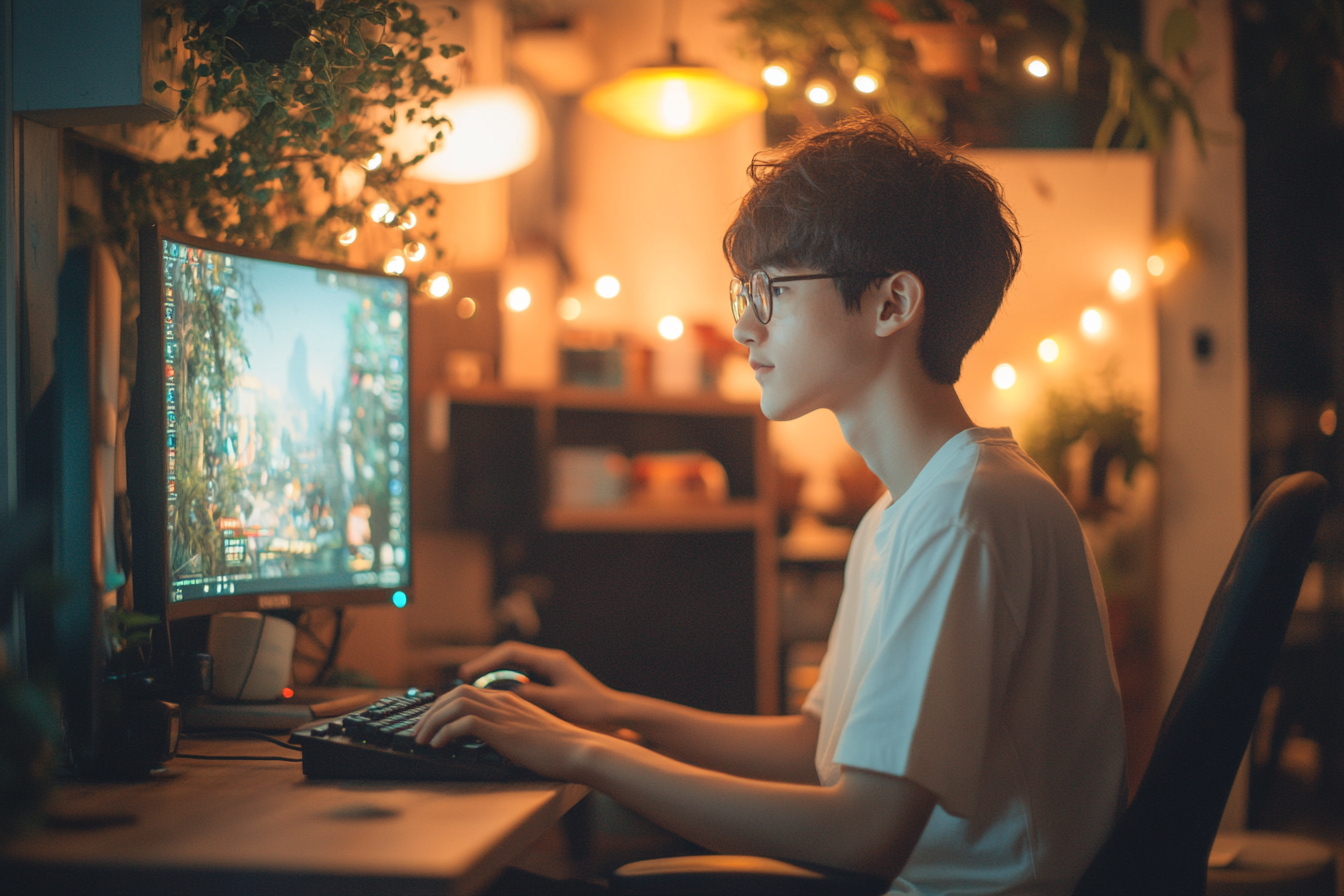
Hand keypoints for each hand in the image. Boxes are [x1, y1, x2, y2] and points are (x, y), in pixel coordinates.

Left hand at [410, 684, 601, 780]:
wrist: (579, 750)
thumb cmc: (560, 749)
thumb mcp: (530, 734)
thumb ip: (510, 731)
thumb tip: (490, 743)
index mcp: (510, 700)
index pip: (467, 692)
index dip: (443, 705)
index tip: (430, 722)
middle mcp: (503, 701)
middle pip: (455, 694)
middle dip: (430, 712)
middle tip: (418, 731)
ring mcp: (502, 714)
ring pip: (454, 704)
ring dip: (432, 721)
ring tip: (422, 739)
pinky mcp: (502, 730)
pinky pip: (463, 723)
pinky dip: (445, 733)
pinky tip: (439, 745)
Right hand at [459, 641, 625, 729]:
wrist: (616, 715)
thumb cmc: (593, 709)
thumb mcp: (561, 703)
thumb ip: (534, 697)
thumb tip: (505, 694)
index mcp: (551, 661)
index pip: (511, 652)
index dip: (487, 661)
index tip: (468, 673)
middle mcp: (548, 662)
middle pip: (508, 657)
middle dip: (484, 666)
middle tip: (462, 680)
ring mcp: (549, 673)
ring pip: (513, 668)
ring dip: (493, 677)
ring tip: (471, 690)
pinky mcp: (550, 685)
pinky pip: (521, 681)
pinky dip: (505, 687)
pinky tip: (494, 701)